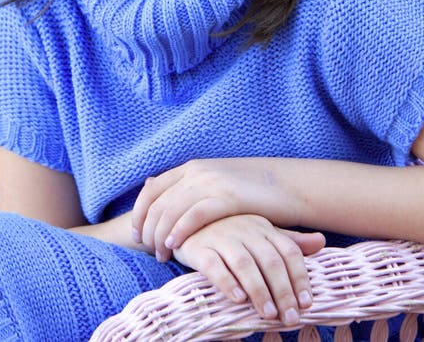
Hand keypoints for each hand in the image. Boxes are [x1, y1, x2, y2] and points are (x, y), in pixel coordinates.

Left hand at [132, 158, 300, 259]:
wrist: (287, 184)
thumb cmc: (249, 192)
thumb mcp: (214, 184)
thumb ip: (188, 188)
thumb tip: (153, 185)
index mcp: (191, 168)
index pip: (152, 190)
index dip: (139, 213)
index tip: (136, 235)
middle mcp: (197, 172)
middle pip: (158, 202)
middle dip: (148, 229)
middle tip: (148, 251)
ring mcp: (212, 182)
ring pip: (172, 209)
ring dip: (161, 235)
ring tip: (160, 256)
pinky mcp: (227, 196)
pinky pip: (195, 214)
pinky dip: (180, 230)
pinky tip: (174, 245)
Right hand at [171, 215, 324, 323]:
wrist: (184, 220)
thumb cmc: (229, 231)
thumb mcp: (260, 232)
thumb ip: (288, 240)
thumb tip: (321, 241)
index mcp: (262, 227)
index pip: (287, 250)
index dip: (299, 276)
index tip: (307, 302)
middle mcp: (244, 229)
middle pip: (270, 260)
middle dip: (283, 291)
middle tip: (290, 318)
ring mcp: (221, 237)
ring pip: (244, 264)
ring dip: (259, 290)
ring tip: (269, 313)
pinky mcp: (198, 247)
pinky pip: (214, 265)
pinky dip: (227, 282)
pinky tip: (238, 299)